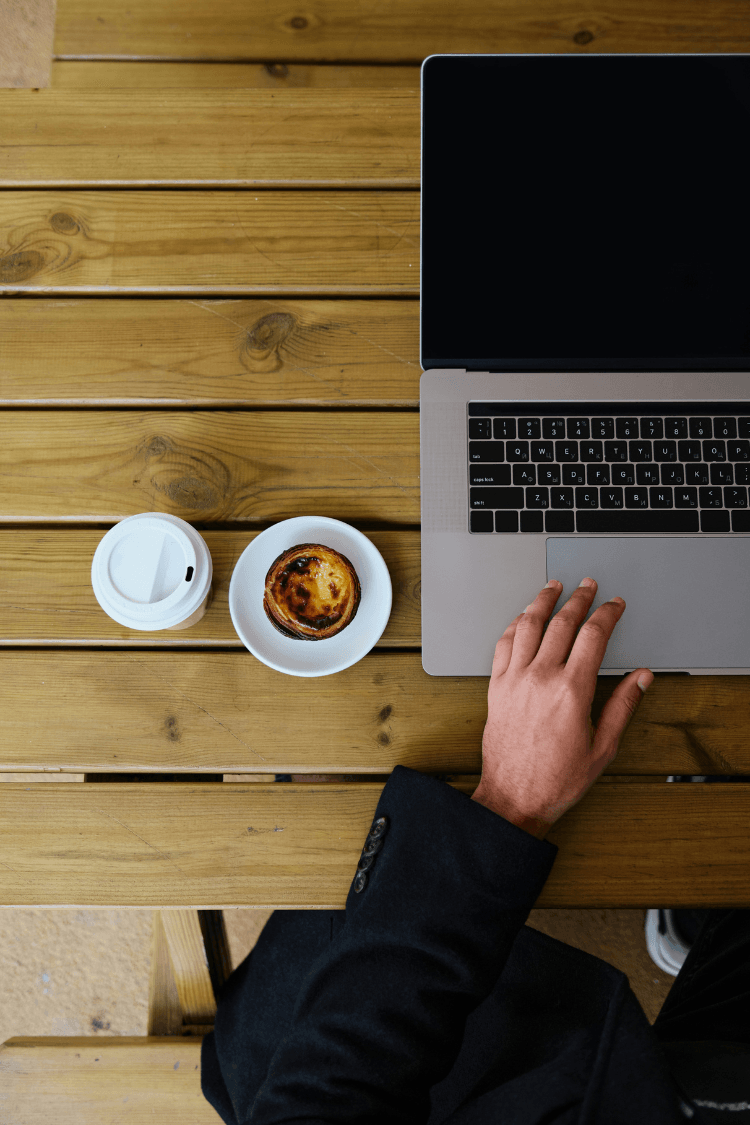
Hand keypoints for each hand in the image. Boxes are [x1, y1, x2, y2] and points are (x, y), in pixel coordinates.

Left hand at [471, 577, 653, 838]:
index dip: (607, 614)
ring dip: (542, 601)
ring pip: (528, 626)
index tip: (615, 605)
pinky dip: (515, 625)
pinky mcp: (496, 687)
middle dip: (578, 599)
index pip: (593, 636)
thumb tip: (640, 678)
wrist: (513, 797)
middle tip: (588, 586)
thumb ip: (623, 706)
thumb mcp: (602, 747)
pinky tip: (523, 618)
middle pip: (561, 623)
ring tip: (553, 587)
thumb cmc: (555, 779)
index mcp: (571, 691)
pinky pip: (503, 644)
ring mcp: (514, 680)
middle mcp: (541, 679)